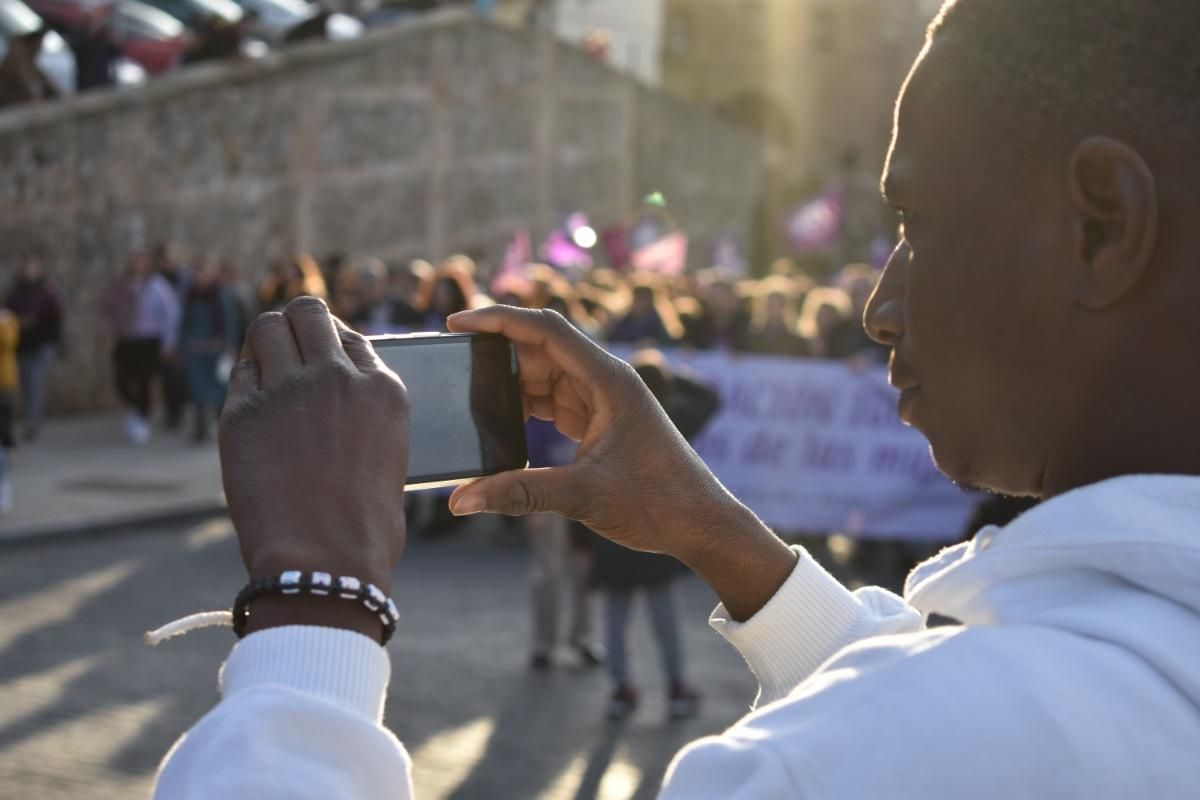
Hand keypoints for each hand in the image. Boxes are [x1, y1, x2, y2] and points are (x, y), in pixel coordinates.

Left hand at [219, 297, 408, 637]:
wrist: (325, 563)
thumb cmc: (363, 526)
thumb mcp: (388, 455)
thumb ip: (365, 414)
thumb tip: (339, 398)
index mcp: (384, 389)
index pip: (352, 336)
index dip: (329, 345)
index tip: (317, 359)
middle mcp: (339, 377)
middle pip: (308, 313)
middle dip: (295, 326)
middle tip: (285, 348)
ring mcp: (290, 390)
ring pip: (267, 326)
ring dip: (265, 340)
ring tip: (262, 364)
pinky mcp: (245, 411)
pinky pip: (241, 373)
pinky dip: (245, 382)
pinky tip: (251, 406)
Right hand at [447, 307, 794, 619]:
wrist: (700, 524)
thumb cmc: (658, 503)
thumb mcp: (581, 496)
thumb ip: (519, 493)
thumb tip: (462, 501)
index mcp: (609, 380)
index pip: (547, 329)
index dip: (500, 318)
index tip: (459, 320)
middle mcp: (606, 381)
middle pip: (540, 348)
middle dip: (496, 353)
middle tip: (452, 362)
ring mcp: (603, 400)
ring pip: (545, 374)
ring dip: (508, 383)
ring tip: (467, 393)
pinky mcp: (599, 420)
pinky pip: (553, 399)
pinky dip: (524, 406)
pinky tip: (498, 420)